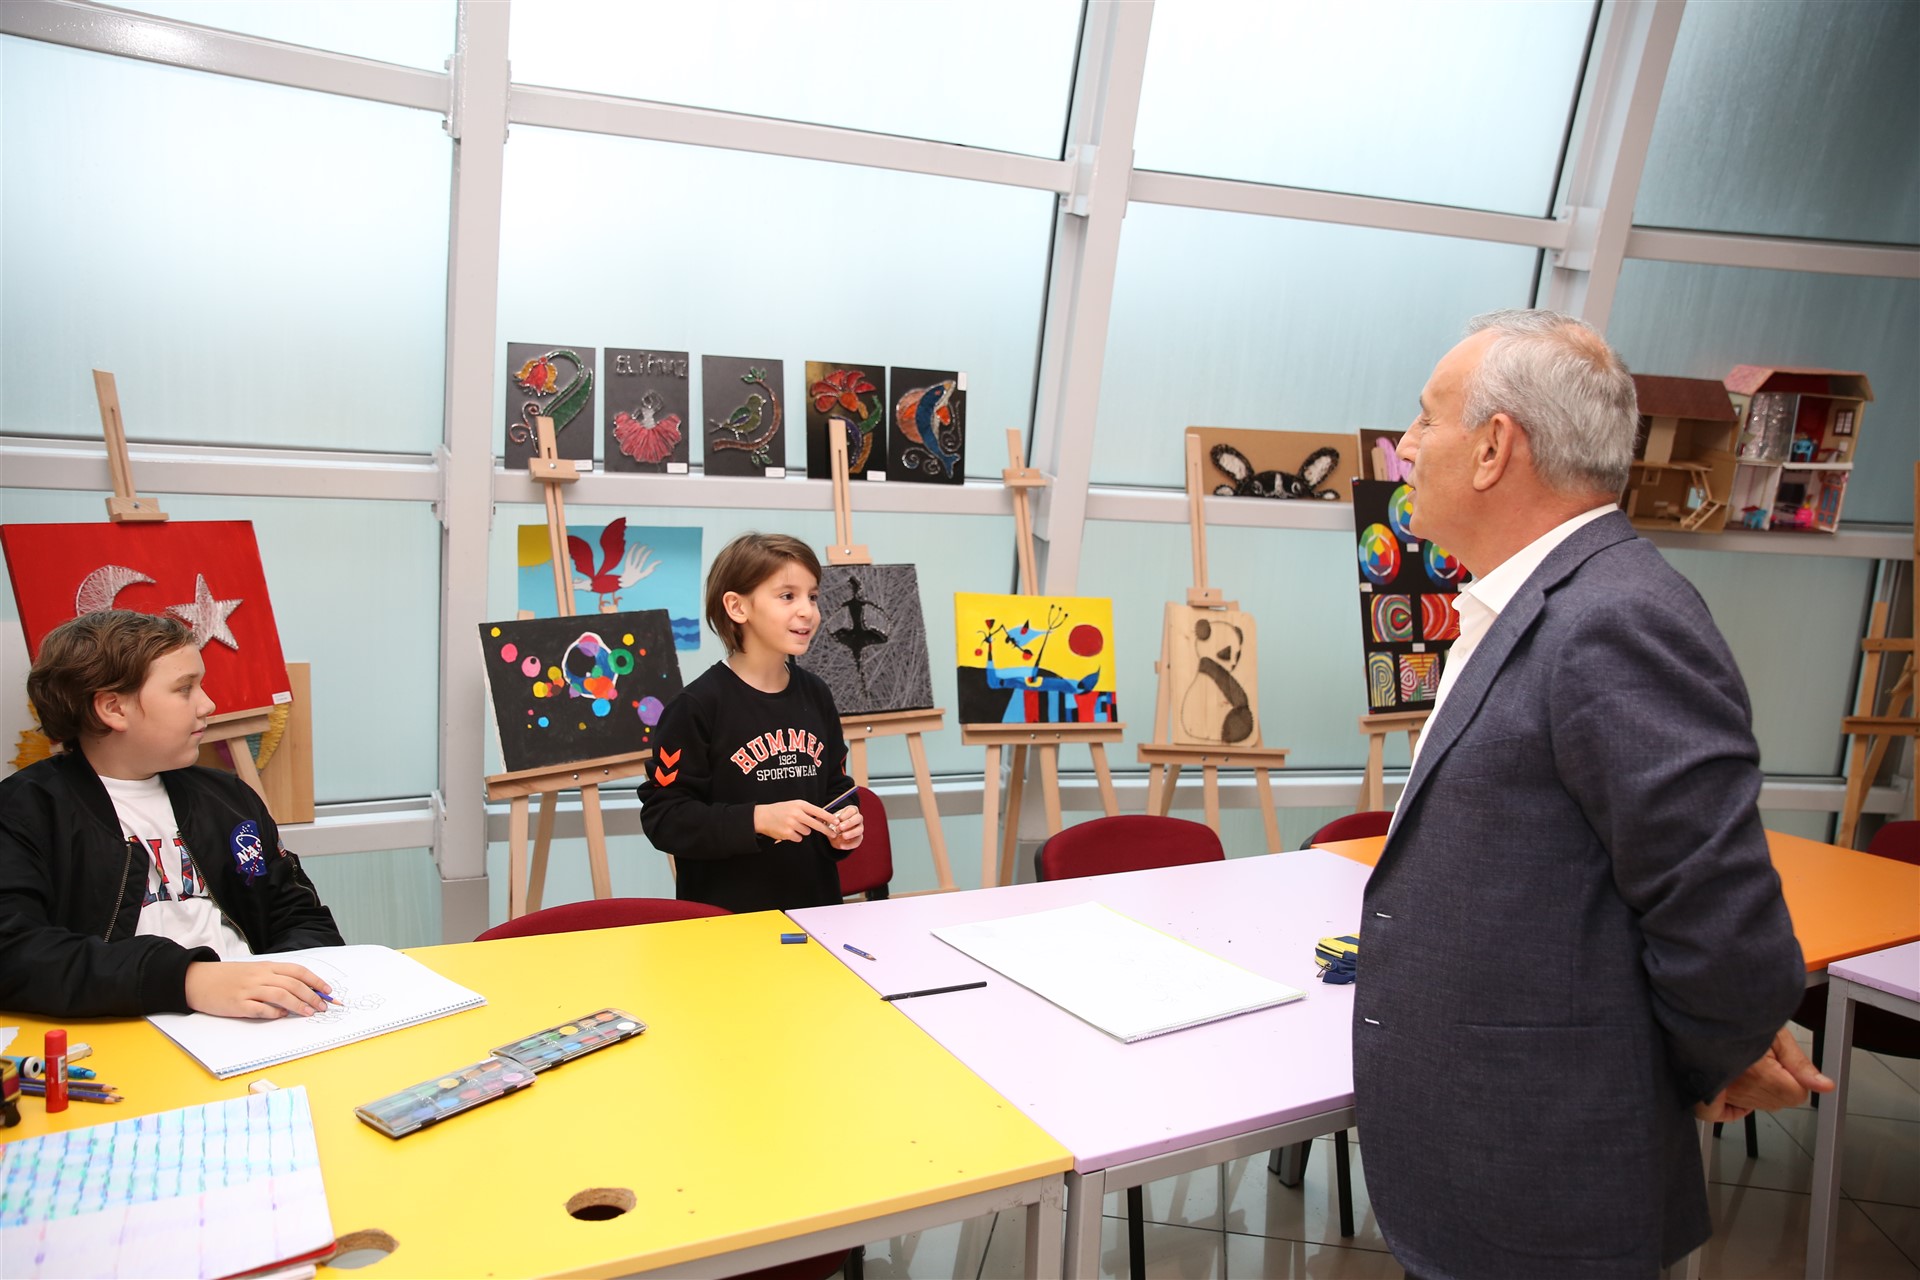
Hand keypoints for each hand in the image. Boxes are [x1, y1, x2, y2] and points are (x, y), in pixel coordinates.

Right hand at [184, 960, 331, 1018]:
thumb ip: (274, 978)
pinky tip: (281, 1015)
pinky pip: (260, 1009)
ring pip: (280, 995)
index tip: (328, 991)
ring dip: (298, 1004)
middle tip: (323, 1006)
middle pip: (293, 984)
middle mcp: (260, 976)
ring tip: (309, 1013)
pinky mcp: (237, 1004)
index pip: (298, 971)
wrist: (197, 980)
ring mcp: (248, 990)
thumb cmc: (228, 977)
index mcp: (266, 967)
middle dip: (312, 996)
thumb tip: (299, 991)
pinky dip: (273, 1012)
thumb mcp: (253, 971)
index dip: (316, 981)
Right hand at [754, 799, 835, 842]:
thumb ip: (807, 810)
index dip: (829, 817)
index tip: (837, 822)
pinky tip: (788, 831)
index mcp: (800, 804)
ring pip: (807, 832)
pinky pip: (799, 838)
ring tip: (793, 825)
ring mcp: (792, 824)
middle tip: (833, 834)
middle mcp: (797, 813)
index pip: (818, 811)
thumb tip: (822, 818)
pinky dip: (796, 836)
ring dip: (803, 831)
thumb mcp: (794, 805)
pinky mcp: (787, 833)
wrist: (762, 816)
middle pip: (816, 824)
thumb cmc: (780, 810)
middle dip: (826, 830)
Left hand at [827, 803, 863, 850]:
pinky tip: (841, 846)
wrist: (833, 833)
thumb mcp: (829, 819)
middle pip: (858, 818)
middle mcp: (858, 819)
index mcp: (852, 811)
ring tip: (843, 836)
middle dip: (849, 823)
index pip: (852, 810)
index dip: (846, 815)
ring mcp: (860, 828)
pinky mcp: (859, 838)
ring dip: (851, 833)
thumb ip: (826, 818)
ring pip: (860, 830)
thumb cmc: (832, 823)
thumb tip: (820, 818)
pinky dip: (849, 845)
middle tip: (840, 828)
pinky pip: (857, 842)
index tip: (838, 820)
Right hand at [1694, 1026, 1833, 1122]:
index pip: (1797, 1095)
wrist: (1708, 1013)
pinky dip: (1739, 1105)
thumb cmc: (1740, 1019)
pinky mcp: (1710, 1093)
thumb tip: (1825, 1086)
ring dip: (1762, 1091)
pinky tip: (1745, 1090)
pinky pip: (1729, 1112)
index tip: (1785, 1061)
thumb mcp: (1777, 1034)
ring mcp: (1723, 1092)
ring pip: (1760, 1106)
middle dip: (1781, 1085)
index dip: (1797, 1077)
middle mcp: (1739, 1087)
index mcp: (1759, 1073)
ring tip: (1752, 1064)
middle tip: (1768, 1059)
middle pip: (1779, 1102)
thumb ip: (1801, 1064)